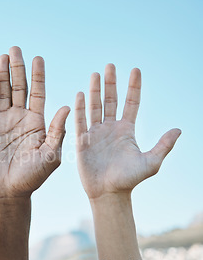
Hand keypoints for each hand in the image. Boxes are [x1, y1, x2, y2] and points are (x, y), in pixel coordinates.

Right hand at [0, 47, 69, 199]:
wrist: (9, 193)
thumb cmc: (34, 178)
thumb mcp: (50, 156)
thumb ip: (58, 132)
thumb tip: (66, 107)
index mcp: (37, 122)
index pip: (38, 93)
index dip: (38, 76)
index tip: (37, 58)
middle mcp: (20, 117)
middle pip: (18, 87)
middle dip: (17, 68)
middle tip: (14, 49)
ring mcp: (2, 121)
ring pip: (1, 93)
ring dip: (0, 75)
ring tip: (0, 57)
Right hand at [75, 64, 180, 199]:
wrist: (108, 193)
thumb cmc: (129, 180)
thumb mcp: (151, 162)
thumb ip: (163, 145)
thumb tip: (178, 130)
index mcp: (126, 130)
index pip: (131, 103)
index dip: (133, 87)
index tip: (135, 70)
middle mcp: (110, 128)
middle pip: (110, 100)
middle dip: (111, 83)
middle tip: (110, 66)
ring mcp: (95, 133)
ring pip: (95, 107)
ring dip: (95, 91)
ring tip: (95, 74)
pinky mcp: (82, 140)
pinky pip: (81, 121)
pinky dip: (80, 107)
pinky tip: (80, 94)